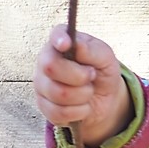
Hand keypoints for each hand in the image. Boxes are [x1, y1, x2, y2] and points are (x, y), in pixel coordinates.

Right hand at [34, 24, 129, 147]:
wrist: (105, 99)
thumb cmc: (102, 72)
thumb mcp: (106, 58)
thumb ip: (93, 50)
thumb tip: (77, 45)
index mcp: (62, 42)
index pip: (56, 35)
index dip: (59, 39)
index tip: (66, 45)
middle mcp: (46, 61)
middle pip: (51, 67)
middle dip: (79, 76)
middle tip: (91, 75)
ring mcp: (42, 84)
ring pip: (58, 93)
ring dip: (83, 95)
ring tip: (88, 91)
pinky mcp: (44, 106)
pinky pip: (59, 112)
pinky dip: (79, 111)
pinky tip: (83, 106)